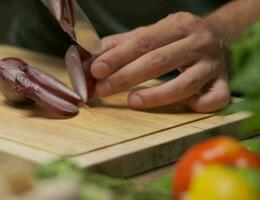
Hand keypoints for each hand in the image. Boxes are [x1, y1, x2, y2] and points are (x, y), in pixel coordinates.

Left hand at [91, 12, 230, 112]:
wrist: (217, 36)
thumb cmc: (175, 38)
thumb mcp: (151, 33)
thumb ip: (122, 44)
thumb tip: (92, 57)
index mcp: (179, 24)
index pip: (143, 42)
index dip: (117, 57)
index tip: (96, 70)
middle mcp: (199, 41)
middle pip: (159, 62)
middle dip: (126, 78)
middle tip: (103, 89)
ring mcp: (214, 64)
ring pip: (185, 84)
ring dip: (155, 96)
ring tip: (131, 101)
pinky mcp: (224, 82)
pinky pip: (216, 99)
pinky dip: (199, 106)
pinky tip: (183, 107)